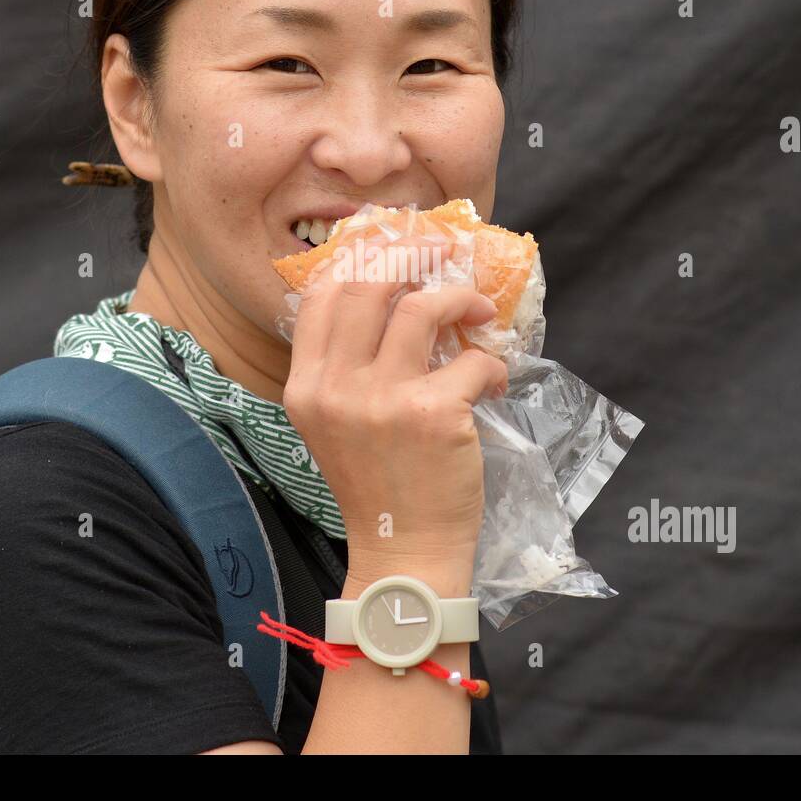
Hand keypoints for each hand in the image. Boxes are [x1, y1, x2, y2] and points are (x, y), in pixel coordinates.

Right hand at [283, 233, 507, 587]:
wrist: (403, 552)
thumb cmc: (377, 484)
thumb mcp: (336, 424)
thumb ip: (347, 367)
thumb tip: (395, 300)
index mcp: (306, 386)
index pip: (324, 294)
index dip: (363, 259)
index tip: (396, 249)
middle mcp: (336, 387)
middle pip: (369, 284)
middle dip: (414, 257)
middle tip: (444, 259)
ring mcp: (383, 399)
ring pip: (424, 307)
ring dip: (461, 301)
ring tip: (479, 314)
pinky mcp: (434, 414)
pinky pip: (474, 360)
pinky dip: (493, 366)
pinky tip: (494, 384)